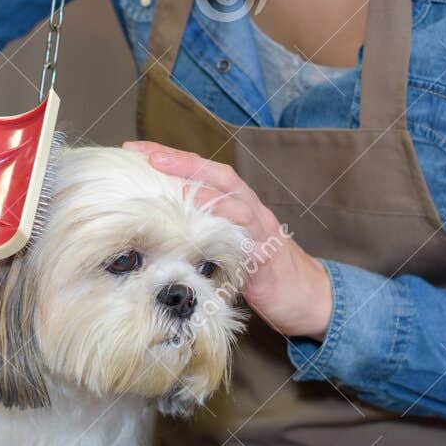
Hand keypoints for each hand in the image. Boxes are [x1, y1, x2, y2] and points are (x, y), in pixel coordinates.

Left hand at [123, 141, 332, 340]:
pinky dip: (232, 237)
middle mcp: (252, 211)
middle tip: (150, 157)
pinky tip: (210, 234)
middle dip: (184, 164)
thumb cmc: (262, 271)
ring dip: (208, 195)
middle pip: (220, 177)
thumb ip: (202, 228)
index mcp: (239, 204)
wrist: (309, 296)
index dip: (172, 157)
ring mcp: (262, 234)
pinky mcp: (267, 262)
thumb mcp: (228, 243)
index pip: (204, 171)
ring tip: (178, 188)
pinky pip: (250, 245)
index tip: (136, 150)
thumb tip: (158, 222)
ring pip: (238, 205)